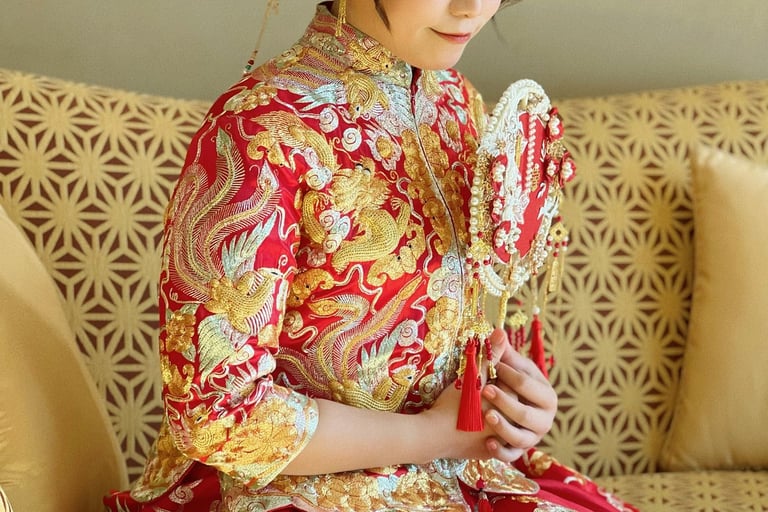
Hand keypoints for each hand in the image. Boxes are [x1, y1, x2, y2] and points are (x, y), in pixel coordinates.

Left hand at [481, 329, 557, 461]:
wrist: (483, 411)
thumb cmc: (496, 384)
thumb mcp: (498, 369)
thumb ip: (499, 353)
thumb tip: (498, 330)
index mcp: (544, 394)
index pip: (527, 383)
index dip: (507, 374)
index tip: (490, 367)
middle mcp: (543, 418)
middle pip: (527, 413)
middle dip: (507, 402)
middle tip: (485, 390)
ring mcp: (532, 437)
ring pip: (521, 437)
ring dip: (504, 427)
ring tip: (486, 415)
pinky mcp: (517, 451)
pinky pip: (512, 456)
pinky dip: (501, 450)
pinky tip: (488, 442)